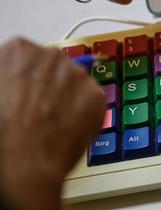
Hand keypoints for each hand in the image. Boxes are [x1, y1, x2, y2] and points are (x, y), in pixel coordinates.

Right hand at [0, 38, 104, 209]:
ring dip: (68, 97)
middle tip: (39, 108)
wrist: (22, 164)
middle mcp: (51, 56)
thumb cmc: (3, 134)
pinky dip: (84, 112)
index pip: (30, 56)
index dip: (28, 77)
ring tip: (52, 122)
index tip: (26, 89)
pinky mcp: (97, 94)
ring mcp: (77, 74)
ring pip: (75, 81)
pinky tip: (67, 127)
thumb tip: (15, 79)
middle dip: (51, 83)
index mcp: (19, 51)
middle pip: (55, 66)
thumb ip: (9, 76)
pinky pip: (91, 99)